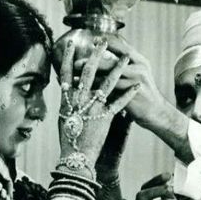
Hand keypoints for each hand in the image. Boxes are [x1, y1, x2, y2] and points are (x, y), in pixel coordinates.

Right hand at [58, 38, 137, 179]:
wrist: (75, 157)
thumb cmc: (69, 139)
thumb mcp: (64, 117)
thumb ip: (68, 102)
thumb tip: (67, 90)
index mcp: (67, 100)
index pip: (67, 73)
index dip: (70, 58)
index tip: (74, 44)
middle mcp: (78, 101)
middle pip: (88, 72)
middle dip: (96, 55)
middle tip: (101, 42)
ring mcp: (92, 108)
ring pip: (106, 83)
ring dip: (117, 69)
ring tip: (126, 58)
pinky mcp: (105, 117)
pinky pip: (119, 103)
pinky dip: (128, 93)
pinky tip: (136, 85)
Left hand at [73, 35, 170, 129]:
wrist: (156, 112)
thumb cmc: (143, 91)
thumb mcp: (138, 72)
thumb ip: (124, 62)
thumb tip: (107, 49)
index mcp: (140, 60)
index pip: (121, 46)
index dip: (105, 42)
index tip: (92, 41)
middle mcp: (138, 69)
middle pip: (111, 62)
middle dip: (92, 62)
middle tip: (76, 62)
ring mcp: (135, 83)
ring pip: (108, 78)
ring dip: (90, 78)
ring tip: (74, 78)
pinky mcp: (130, 97)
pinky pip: (109, 93)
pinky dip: (95, 92)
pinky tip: (83, 92)